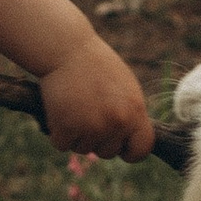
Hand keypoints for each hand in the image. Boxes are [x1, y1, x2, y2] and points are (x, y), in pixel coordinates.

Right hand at [38, 35, 155, 159]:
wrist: (65, 49)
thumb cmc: (94, 64)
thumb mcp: (124, 86)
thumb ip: (129, 113)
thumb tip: (130, 138)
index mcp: (135, 111)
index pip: (141, 148)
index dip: (130, 151)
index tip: (120, 147)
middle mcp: (116, 123)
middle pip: (108, 152)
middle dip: (97, 139)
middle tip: (87, 113)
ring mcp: (92, 128)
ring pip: (83, 149)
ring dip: (76, 134)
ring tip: (73, 106)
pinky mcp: (66, 129)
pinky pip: (62, 145)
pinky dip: (58, 132)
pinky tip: (59, 110)